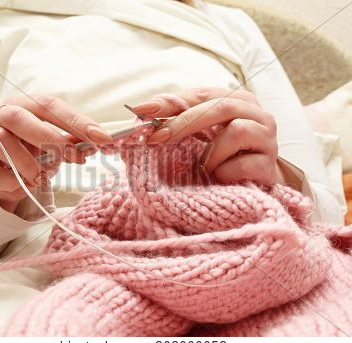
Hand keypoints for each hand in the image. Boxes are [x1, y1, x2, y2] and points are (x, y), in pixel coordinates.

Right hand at [0, 94, 112, 211]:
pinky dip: (11, 183)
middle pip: (20, 118)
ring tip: (40, 178)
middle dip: (51, 139)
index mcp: (24, 105)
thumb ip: (71, 143)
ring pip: (3, 142)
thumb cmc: (29, 152)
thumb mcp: (52, 145)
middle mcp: (0, 116)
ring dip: (29, 165)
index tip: (103, 138)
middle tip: (75, 158)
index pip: (50, 106)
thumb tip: (97, 143)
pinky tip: (21, 186)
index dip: (77, 122)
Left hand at [133, 87, 281, 185]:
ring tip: (203, 167)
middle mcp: (256, 114)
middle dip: (184, 123)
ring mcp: (267, 139)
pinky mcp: (270, 166)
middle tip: (157, 139)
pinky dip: (224, 173)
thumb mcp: (200, 134)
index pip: (201, 94)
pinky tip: (219, 178)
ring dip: (211, 154)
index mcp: (236, 100)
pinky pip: (243, 165)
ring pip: (237, 132)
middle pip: (221, 107)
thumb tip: (141, 116)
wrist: (255, 181)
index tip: (142, 111)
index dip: (171, 101)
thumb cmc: (222, 155)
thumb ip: (178, 121)